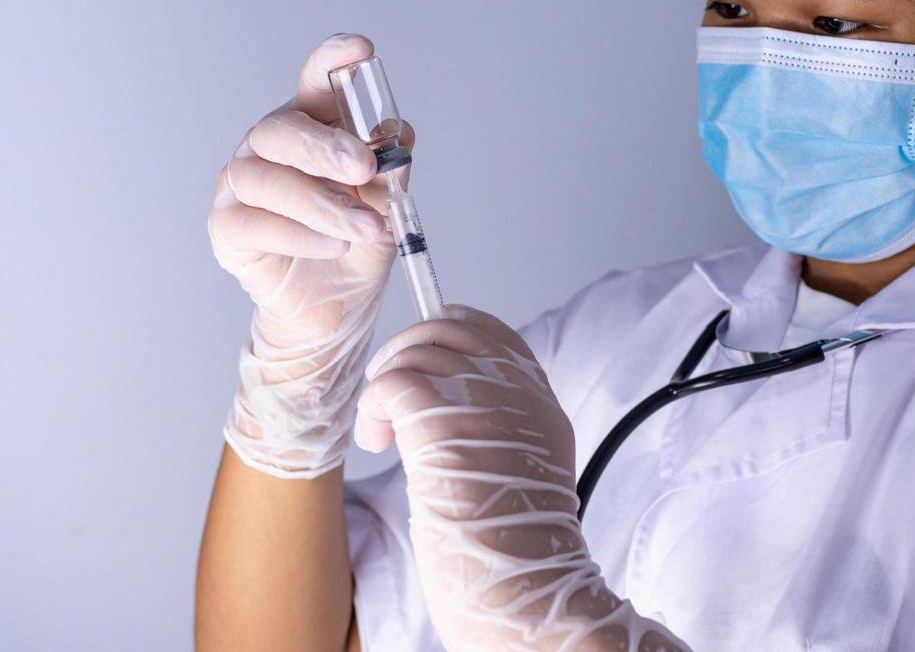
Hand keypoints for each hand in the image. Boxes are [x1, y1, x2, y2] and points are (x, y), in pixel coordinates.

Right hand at [209, 32, 413, 476]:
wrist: (336, 310)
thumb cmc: (358, 243)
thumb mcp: (388, 205)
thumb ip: (390, 170)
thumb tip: (396, 136)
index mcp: (313, 127)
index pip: (316, 84)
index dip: (332, 60)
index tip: (361, 49)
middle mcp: (270, 146)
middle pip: (282, 129)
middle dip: (326, 146)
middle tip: (365, 166)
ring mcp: (242, 184)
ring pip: (269, 179)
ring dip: (323, 203)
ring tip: (367, 227)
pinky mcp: (227, 227)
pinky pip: (254, 222)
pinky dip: (298, 234)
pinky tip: (334, 244)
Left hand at [357, 304, 691, 650]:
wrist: (525, 588)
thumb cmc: (518, 554)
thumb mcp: (532, 474)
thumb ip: (508, 431)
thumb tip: (461, 409)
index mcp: (541, 405)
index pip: (495, 334)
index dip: (452, 336)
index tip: (423, 359)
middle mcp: (517, 392)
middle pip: (455, 327)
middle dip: (412, 349)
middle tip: (390, 393)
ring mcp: (482, 401)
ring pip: (418, 349)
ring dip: (387, 383)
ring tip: (383, 430)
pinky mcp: (441, 419)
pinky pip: (391, 381)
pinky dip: (372, 406)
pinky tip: (378, 441)